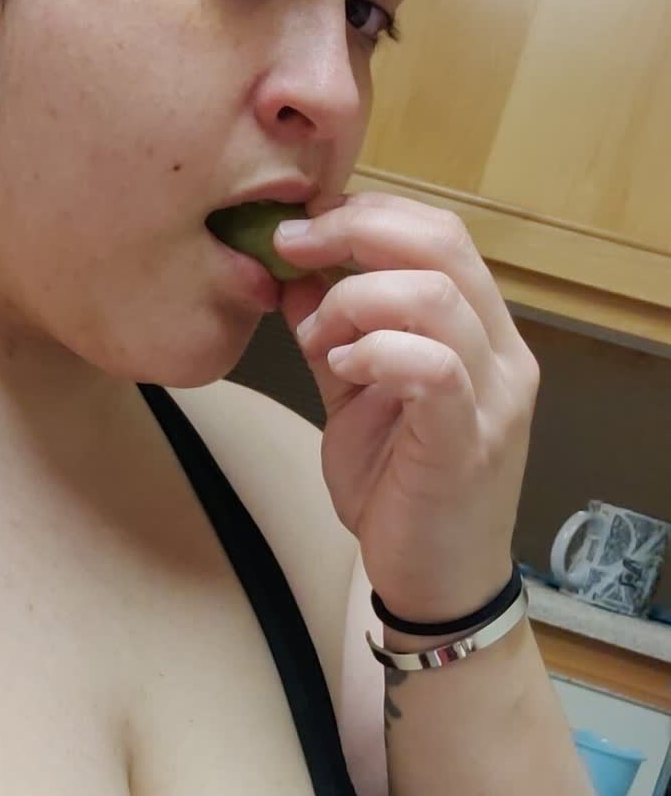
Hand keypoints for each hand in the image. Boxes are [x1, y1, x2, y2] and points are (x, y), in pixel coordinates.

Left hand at [277, 190, 540, 622]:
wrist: (435, 582)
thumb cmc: (400, 491)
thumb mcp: (355, 396)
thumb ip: (334, 333)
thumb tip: (294, 271)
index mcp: (482, 331)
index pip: (440, 232)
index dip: (367, 213)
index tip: (298, 229)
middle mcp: (503, 354)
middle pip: (443, 244)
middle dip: (354, 232)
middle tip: (291, 250)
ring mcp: (493, 398)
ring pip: (437, 297)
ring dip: (356, 299)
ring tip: (318, 338)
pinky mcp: (468, 442)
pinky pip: (434, 367)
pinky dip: (377, 352)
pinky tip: (342, 366)